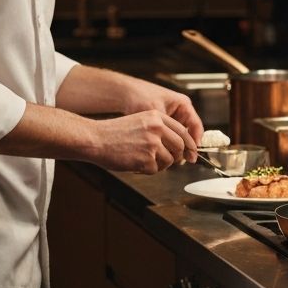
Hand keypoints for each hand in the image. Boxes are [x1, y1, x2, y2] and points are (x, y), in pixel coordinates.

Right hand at [82, 110, 196, 173]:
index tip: (191, 153)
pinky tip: (136, 164)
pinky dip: (147, 170)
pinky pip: (156, 170)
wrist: (95, 139)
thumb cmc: (114, 133)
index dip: (189, 144)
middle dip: (178, 157)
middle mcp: (157, 128)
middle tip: (171, 162)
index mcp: (156, 117)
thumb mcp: (140, 121)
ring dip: (161, 165)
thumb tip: (179, 146)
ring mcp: (152, 144)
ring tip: (144, 161)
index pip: (182, 131)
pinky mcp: (146, 159)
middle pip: (180, 146)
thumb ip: (159, 129)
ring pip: (169, 160)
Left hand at [114, 76, 203, 151]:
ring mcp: (173, 116)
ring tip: (173, 158)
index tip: (192, 155)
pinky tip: (165, 152)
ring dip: (178, 147)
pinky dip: (170, 144)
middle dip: (186, 147)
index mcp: (183, 104)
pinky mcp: (165, 122)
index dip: (195, 142)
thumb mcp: (156, 114)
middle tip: (183, 160)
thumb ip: (167, 130)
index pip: (196, 126)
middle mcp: (181, 110)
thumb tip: (177, 148)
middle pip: (190, 132)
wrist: (126, 93)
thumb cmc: (140, 97)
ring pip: (180, 136)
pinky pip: (172, 135)